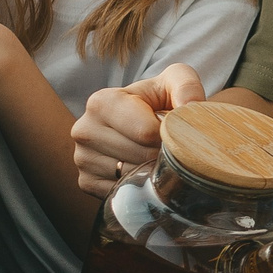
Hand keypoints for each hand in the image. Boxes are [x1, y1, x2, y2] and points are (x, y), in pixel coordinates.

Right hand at [72, 63, 205, 194]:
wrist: (141, 119)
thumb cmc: (159, 99)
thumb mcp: (175, 80)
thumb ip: (187, 86)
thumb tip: (190, 107)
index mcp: (102, 102)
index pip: (145, 133)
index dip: (169, 136)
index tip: (176, 131)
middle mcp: (84, 130)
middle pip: (140, 156)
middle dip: (163, 154)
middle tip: (169, 145)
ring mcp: (82, 158)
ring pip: (132, 176)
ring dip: (152, 171)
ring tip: (156, 154)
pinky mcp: (87, 182)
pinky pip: (122, 192)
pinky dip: (138, 185)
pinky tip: (142, 169)